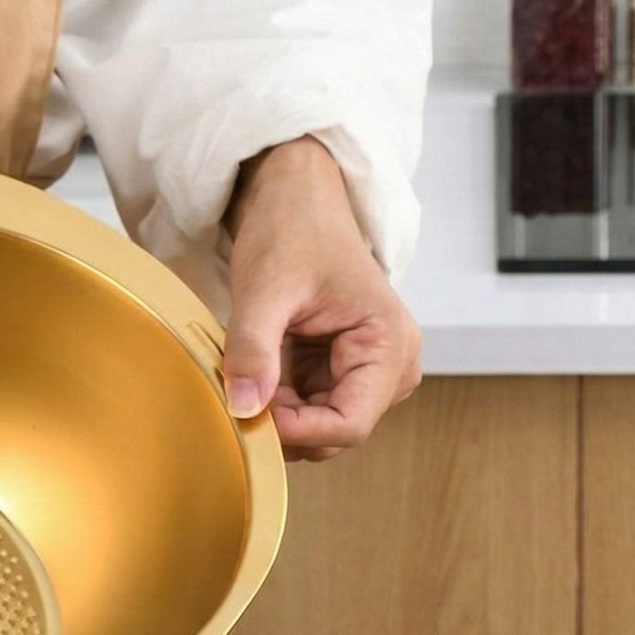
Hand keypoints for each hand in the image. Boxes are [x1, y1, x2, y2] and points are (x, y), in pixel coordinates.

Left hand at [222, 137, 420, 460]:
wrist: (297, 201)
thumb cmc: (293, 230)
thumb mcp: (266, 288)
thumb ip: (253, 348)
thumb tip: (243, 408)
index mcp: (390, 345)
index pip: (350, 425)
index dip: (298, 431)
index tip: (250, 412)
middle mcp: (393, 368)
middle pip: (335, 433)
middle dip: (285, 422)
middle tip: (240, 388)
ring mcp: (371, 374)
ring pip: (319, 427)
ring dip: (279, 411)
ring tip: (251, 366)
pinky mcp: (346, 375)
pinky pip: (310, 410)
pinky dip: (278, 400)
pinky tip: (260, 366)